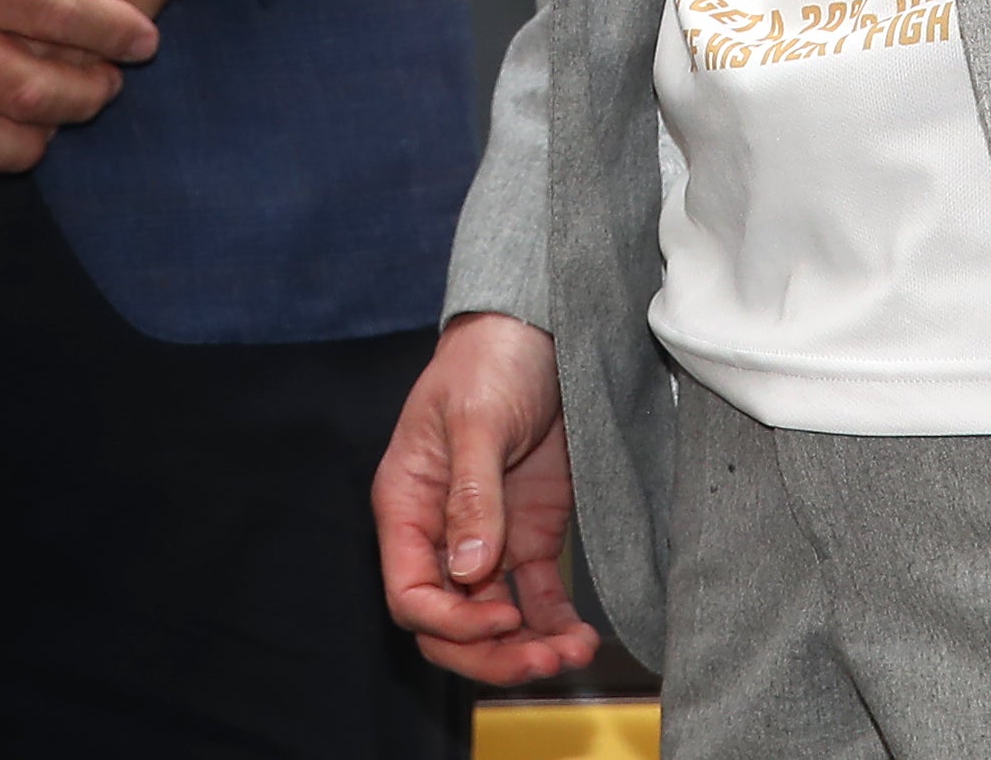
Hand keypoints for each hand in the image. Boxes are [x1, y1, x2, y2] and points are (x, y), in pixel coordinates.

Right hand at [375, 312, 595, 684]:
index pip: (412, 594)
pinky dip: (556, 625)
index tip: (501, 616)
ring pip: (495, 622)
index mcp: (407, 506)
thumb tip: (470, 572)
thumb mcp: (477, 420)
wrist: (538, 329)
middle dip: (492, 654)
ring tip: (573, 654)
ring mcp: (487, 538)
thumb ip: (471, 496)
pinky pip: (537, 599)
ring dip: (529, 648)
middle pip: (450, 624)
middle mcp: (441, 533)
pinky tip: (583, 638)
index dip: (451, 623)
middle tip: (543, 662)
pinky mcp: (530, 536)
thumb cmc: (489, 360)